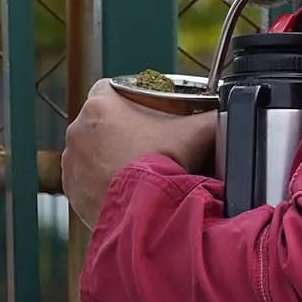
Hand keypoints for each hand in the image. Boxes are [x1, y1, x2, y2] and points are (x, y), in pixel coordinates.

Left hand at [62, 79, 215, 228]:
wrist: (150, 212)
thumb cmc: (169, 166)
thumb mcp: (199, 133)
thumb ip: (213, 116)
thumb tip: (228, 111)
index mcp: (101, 107)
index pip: (110, 88)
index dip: (131, 98)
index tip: (147, 110)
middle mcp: (78, 130)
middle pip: (101, 121)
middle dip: (122, 129)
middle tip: (149, 143)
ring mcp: (72, 162)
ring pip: (93, 150)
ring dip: (110, 155)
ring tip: (138, 169)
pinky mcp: (72, 189)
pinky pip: (87, 179)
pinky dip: (104, 182)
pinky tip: (127, 188)